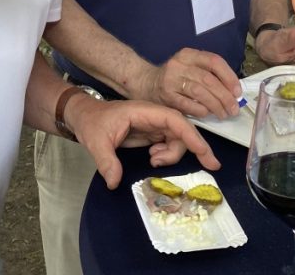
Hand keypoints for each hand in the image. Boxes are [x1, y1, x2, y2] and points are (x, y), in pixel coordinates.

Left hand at [68, 96, 220, 189]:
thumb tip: (114, 183)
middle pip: (182, 130)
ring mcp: (154, 125)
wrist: (85, 117)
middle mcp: (153, 116)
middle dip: (196, 147)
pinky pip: (169, 143)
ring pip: (178, 139)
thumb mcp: (95, 141)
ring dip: (173, 154)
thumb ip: (106, 161)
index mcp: (144, 112)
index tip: (204, 153)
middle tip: (209, 166)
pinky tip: (153, 159)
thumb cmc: (91, 122)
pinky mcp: (152, 133)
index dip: (192, 135)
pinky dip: (167, 155)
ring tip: (154, 161)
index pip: (175, 120)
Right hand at [138, 47, 241, 120]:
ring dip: (216, 105)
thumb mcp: (189, 67)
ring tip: (223, 114)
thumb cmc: (173, 77)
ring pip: (200, 92)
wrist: (144, 83)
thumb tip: (233, 91)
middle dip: (225, 96)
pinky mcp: (166, 95)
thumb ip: (208, 74)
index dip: (229, 77)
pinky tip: (207, 114)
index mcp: (188, 54)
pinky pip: (188, 104)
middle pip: (208, 79)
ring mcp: (171, 79)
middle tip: (233, 109)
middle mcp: (179, 64)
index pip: (214, 61)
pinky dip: (201, 110)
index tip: (237, 92)